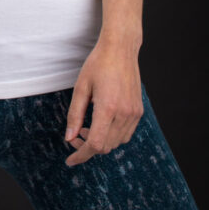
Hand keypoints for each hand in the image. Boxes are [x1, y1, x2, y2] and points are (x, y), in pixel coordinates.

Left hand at [63, 36, 143, 166]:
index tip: (70, 160)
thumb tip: (69, 138)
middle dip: (88, 147)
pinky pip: (125, 134)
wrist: (121, 49)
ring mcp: (134, 113)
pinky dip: (112, 135)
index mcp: (108, 108)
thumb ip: (74, 115)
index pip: (95, 144)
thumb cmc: (98, 64)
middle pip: (105, 146)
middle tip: (75, 136)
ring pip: (116, 142)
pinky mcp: (138, 111)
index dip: (81, 155)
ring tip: (87, 127)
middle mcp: (124, 114)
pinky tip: (101, 123)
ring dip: (101, 142)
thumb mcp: (81, 87)